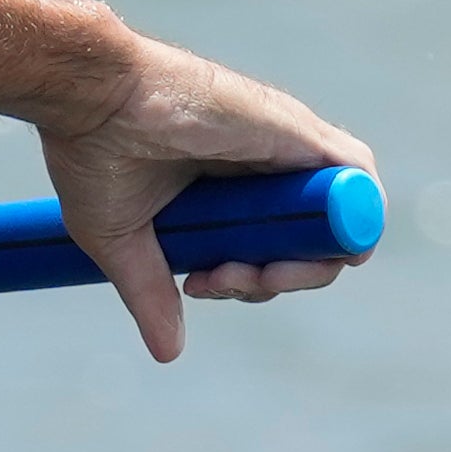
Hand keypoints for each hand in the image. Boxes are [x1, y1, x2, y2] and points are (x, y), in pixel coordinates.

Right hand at [28, 27, 370, 363]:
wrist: (92, 99)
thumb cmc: (94, 154)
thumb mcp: (121, 242)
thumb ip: (151, 294)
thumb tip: (169, 352)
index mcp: (226, 191)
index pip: (270, 250)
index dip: (252, 283)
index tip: (201, 287)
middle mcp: (262, 170)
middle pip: (309, 245)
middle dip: (274, 284)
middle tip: (220, 283)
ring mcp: (284, 151)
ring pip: (340, 221)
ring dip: (308, 267)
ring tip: (253, 276)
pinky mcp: (299, 133)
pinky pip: (358, 176)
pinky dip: (350, 218)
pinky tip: (301, 248)